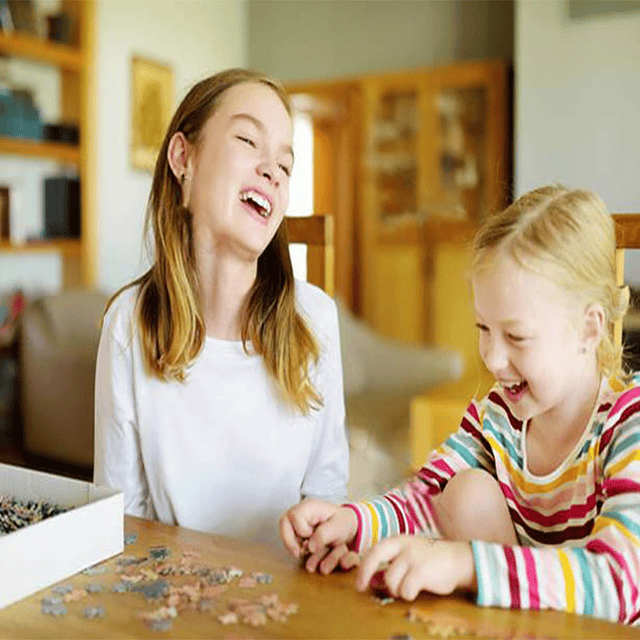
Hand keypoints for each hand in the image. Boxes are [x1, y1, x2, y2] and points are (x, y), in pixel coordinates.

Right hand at [280, 499, 359, 573]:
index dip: (302, 530)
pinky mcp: (297, 529)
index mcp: (310, 506)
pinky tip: (305, 551)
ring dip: (292, 545)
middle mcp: (301, 511)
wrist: (346, 525)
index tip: (312, 536)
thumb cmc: (343, 522)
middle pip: (284, 522)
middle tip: (298, 553)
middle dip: (289, 541)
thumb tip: (309, 547)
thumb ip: (324, 535)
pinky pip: (289, 538)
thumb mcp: (338, 527)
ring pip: (284, 532)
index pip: (295, 516)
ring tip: (303, 552)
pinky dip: (295, 547)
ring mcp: (297, 520)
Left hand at [355, 536, 475, 600]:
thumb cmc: (431, 560)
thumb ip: (391, 565)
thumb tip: (372, 579)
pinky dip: (408, 594)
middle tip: (362, 587)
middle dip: (364, 573)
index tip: (359, 583)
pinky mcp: (421, 571)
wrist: (458, 559)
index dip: (362, 567)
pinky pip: (405, 590)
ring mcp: (412, 557)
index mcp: (397, 540)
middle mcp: (402, 545)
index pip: (373, 551)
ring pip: (390, 580)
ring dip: (396, 589)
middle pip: (374, 557)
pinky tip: (417, 590)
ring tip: (407, 587)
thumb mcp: (408, 556)